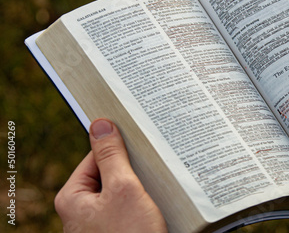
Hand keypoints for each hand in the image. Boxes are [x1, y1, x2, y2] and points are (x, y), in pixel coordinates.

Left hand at [55, 118, 167, 232]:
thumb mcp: (122, 188)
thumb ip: (111, 156)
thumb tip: (100, 124)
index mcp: (73, 197)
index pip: (94, 157)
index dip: (117, 148)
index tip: (138, 141)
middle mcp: (82, 212)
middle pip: (109, 174)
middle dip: (132, 169)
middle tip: (152, 163)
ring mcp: (100, 224)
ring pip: (122, 192)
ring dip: (141, 186)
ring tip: (158, 182)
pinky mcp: (117, 231)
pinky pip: (129, 208)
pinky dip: (143, 201)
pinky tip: (159, 200)